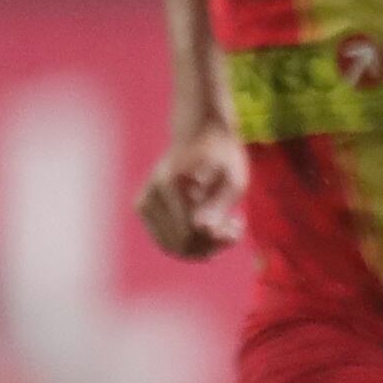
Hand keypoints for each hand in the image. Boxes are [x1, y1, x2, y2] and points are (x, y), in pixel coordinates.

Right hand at [135, 125, 248, 259]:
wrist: (201, 135)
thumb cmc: (223, 157)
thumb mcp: (232, 179)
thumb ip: (219, 204)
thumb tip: (202, 229)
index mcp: (168, 184)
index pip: (190, 233)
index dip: (216, 239)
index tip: (239, 224)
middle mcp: (149, 194)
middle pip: (180, 245)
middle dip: (210, 245)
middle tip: (235, 230)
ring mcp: (142, 204)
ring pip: (173, 247)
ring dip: (202, 246)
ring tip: (226, 226)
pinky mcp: (143, 210)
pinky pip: (167, 241)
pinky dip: (191, 240)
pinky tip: (212, 226)